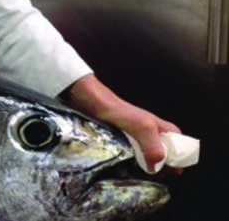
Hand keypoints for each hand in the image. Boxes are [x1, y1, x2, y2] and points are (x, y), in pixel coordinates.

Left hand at [63, 74, 181, 173]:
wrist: (94, 104)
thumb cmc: (120, 112)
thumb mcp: (143, 127)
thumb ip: (154, 147)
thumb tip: (156, 168)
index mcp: (169, 133)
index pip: (182, 157)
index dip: (174, 166)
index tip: (159, 169)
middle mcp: (158, 139)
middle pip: (166, 165)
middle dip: (157, 171)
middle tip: (143, 170)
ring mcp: (143, 144)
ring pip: (150, 166)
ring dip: (143, 172)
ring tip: (131, 167)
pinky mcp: (129, 148)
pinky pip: (136, 164)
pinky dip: (132, 169)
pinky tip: (124, 167)